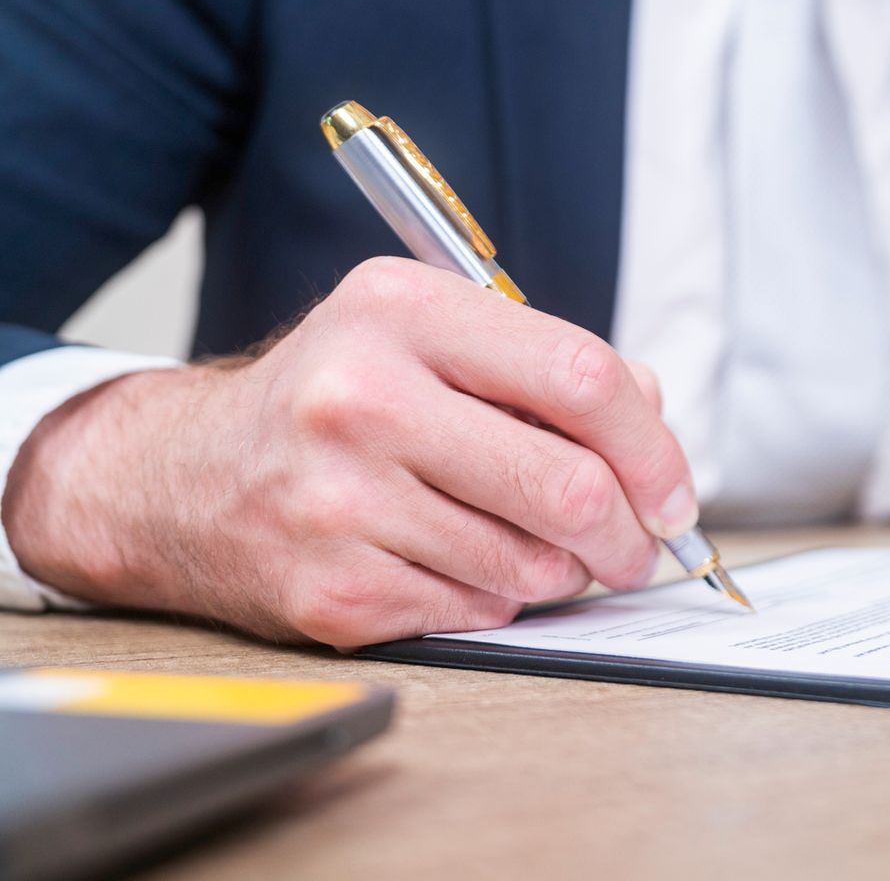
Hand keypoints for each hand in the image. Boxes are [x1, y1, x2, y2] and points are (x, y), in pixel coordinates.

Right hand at [1, 258, 695, 646]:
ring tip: (540, 551)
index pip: (582, 378)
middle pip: (570, 486)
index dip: (654, 447)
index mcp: (402, 311)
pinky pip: (473, 612)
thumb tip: (655, 431)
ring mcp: (337, 500)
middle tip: (638, 548)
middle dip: (630, 534)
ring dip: (562, 571)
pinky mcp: (327, 591)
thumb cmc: (338, 401)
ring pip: (530, 563)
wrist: (180, 477)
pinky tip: (460, 566)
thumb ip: (546, 367)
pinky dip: (494, 600)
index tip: (675, 491)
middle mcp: (361, 398)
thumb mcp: (428, 336)